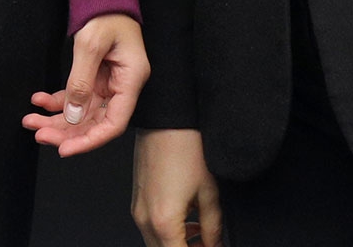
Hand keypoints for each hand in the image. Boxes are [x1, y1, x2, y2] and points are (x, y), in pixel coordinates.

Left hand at [23, 12, 148, 156]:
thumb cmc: (105, 14)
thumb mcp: (90, 45)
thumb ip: (80, 81)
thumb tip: (72, 116)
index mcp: (130, 80)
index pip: (113, 123)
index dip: (89, 141)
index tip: (64, 149)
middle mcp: (121, 87)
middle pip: (94, 122)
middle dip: (65, 131)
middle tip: (38, 134)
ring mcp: (108, 84)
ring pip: (81, 113)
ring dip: (56, 119)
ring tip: (30, 120)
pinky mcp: (96, 78)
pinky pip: (75, 97)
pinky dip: (56, 102)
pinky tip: (38, 100)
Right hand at [130, 128, 220, 246]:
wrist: (165, 120)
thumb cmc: (185, 148)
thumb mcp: (209, 192)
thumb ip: (213, 228)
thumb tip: (215, 244)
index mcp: (163, 222)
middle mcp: (145, 219)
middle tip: (208, 246)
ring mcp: (138, 210)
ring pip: (156, 244)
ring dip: (176, 245)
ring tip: (201, 238)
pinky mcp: (137, 200)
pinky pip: (150, 229)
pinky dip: (168, 234)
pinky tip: (189, 224)